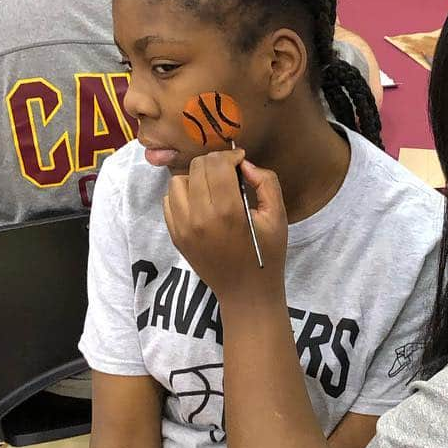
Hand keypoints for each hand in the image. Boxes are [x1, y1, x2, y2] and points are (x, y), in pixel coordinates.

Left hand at [163, 149, 287, 301]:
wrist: (246, 292)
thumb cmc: (266, 254)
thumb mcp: (278, 216)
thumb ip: (266, 182)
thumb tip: (245, 165)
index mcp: (228, 211)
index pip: (218, 163)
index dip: (231, 155)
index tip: (240, 161)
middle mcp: (200, 217)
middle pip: (197, 167)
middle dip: (215, 162)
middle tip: (229, 172)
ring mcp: (183, 228)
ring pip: (178, 181)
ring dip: (196, 178)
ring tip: (212, 188)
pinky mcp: (176, 236)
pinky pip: (169, 202)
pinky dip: (183, 196)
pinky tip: (200, 204)